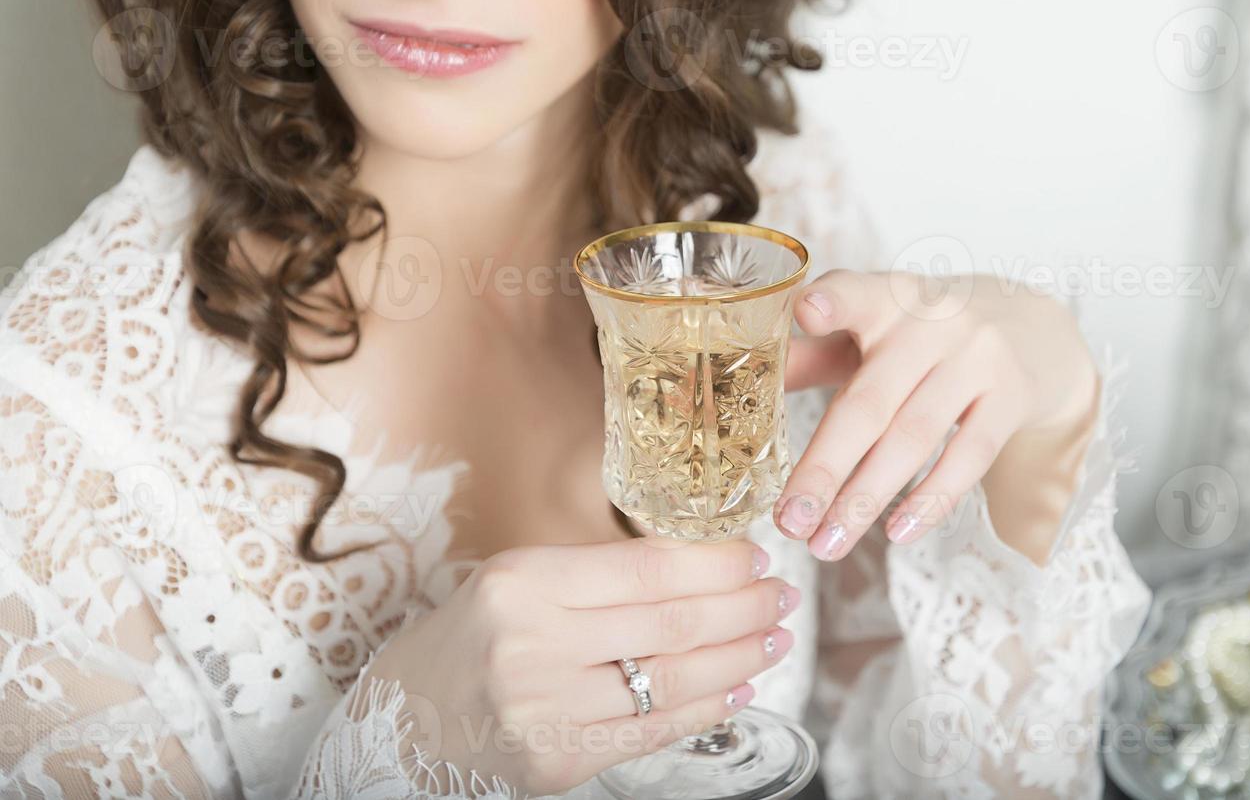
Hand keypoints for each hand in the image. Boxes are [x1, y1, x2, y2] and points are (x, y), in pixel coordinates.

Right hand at [359, 537, 799, 795]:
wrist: (400, 724)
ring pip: (672, 681)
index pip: (648, 569)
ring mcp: (544, 711)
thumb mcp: (518, 581)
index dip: (716, 564)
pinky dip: (704, 708)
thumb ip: (598, 574)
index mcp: (523, 582)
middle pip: (672, 623)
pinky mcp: (555, 763)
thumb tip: (701, 564)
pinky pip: (651, 732)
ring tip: (772, 640)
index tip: (755, 556)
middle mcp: (533, 645)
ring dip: (738, 659)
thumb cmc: (469, 639)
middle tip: (780, 596)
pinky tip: (736, 689)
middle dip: (742, 608)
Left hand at [776, 270, 1099, 560]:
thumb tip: (748, 383)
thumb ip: (815, 354)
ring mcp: (977, 357)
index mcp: (885, 297)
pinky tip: (897, 534)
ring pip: (913, 437)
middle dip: (825, 468)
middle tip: (788, 522)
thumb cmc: (925, 336)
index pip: (856, 292)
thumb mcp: (874, 330)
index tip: (807, 312)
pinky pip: (969, 457)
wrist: (1032, 328)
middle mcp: (931, 321)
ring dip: (866, 499)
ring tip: (827, 545)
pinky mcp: (1012, 395)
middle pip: (870, 401)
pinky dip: (931, 500)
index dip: (833, 302)